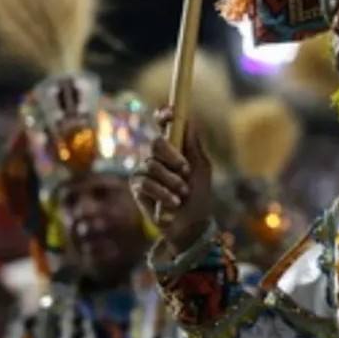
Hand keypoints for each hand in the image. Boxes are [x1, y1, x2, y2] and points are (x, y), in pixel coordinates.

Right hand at [131, 106, 214, 254]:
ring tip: (182, 193)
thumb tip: (189, 119)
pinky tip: (173, 203)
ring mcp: (145, 170)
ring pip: (152, 164)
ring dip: (171, 181)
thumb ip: (194, 145)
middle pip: (156, 142)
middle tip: (185, 170)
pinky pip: (146, 183)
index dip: (165, 116)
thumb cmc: (199, 195)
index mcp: (175, 147)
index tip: (170, 113)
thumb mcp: (201, 169)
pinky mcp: (137, 187)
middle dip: (172, 156)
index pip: (165, 126)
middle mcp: (157, 156)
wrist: (191, 224)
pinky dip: (162, 193)